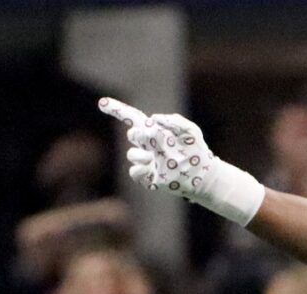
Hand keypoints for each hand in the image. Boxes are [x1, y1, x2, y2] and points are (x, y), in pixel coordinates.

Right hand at [99, 98, 263, 224]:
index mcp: (154, 132)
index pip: (132, 118)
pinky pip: (135, 172)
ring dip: (141, 154)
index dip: (117, 110)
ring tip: (155, 158)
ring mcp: (147, 161)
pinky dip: (139, 170)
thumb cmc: (196, 151)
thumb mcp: (190, 131)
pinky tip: (150, 169)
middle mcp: (147, 146)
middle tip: (149, 136)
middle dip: (138, 134)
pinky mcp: (149, 177)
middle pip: (132, 135)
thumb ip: (175, 121)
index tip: (102, 103)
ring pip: (132, 155)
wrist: (204, 175)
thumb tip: (154, 119)